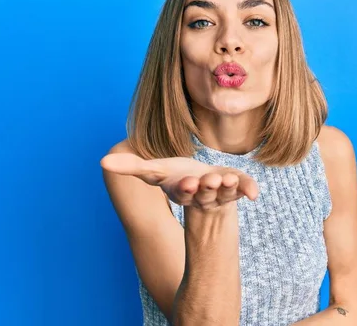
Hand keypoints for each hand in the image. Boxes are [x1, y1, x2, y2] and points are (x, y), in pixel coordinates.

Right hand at [100, 153, 258, 209]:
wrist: (204, 190)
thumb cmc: (177, 177)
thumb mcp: (155, 171)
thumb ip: (131, 167)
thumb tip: (102, 161)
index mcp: (183, 191)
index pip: (183, 191)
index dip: (186, 188)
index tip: (188, 182)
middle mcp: (203, 195)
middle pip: (206, 193)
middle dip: (208, 188)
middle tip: (210, 181)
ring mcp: (221, 193)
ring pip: (226, 192)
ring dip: (228, 187)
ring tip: (229, 179)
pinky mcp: (236, 188)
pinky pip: (244, 188)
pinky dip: (249, 188)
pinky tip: (255, 192)